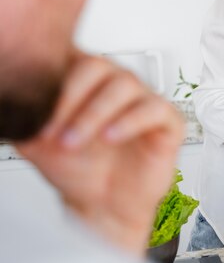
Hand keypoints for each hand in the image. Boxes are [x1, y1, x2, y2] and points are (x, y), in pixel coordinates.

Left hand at [15, 53, 183, 254]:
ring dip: (95, 113)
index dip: (52, 81)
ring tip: (75, 141)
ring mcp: (143, 99)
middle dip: (71, 98)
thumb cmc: (79, 169)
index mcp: (87, 80)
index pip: (71, 57)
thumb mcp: (37, 140)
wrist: (103, 205)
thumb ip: (24, 116)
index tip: (34, 110)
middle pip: (98, 65)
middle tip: (54, 130)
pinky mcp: (167, 120)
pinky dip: (130, 121)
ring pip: (126, 84)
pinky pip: (156, 108)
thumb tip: (8, 102)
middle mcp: (116, 84)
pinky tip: (111, 137)